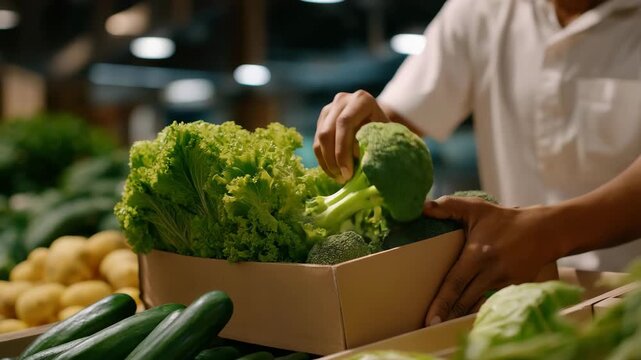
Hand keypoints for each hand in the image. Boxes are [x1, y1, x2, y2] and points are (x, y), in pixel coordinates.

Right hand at [314, 90, 389, 182]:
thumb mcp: (386, 137)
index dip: (343, 150)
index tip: (349, 173)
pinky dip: (324, 162)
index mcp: (361, 100)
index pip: (345, 123)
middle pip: (328, 132)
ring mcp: (329, 109)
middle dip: (334, 160)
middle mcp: (342, 100)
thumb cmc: (387, 134)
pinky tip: (335, 173)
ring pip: (319, 140)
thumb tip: (364, 165)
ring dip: (328, 163)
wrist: (380, 123)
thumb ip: (376, 146)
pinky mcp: (321, 120)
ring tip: (341, 178)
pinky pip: (316, 144)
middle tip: (343, 179)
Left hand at [423, 196, 562, 325]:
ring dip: (461, 313)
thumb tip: (423, 207)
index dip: (442, 302)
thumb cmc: (504, 219)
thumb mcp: (476, 208)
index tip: (430, 318)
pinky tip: (465, 315)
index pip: (455, 283)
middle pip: (465, 299)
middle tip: (429, 326)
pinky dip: (478, 307)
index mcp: (478, 255)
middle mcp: (491, 272)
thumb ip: (449, 206)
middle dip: (448, 314)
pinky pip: (492, 300)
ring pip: (478, 302)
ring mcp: (505, 282)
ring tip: (442, 324)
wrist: (545, 231)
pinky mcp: (515, 288)